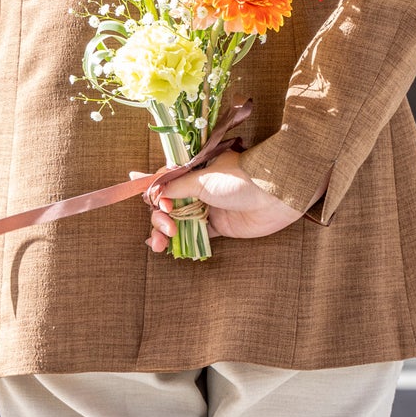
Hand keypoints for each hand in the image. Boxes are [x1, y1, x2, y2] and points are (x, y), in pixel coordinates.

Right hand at [129, 150, 304, 250]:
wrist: (273, 198)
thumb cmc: (239, 180)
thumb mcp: (201, 179)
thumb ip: (174, 185)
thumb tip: (142, 181)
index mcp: (193, 170)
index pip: (165, 182)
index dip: (156, 195)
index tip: (159, 204)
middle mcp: (197, 188)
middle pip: (167, 204)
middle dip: (159, 217)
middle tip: (167, 226)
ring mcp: (207, 207)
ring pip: (176, 220)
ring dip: (162, 231)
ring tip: (159, 243)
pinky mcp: (217, 226)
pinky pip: (192, 233)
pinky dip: (178, 240)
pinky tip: (163, 245)